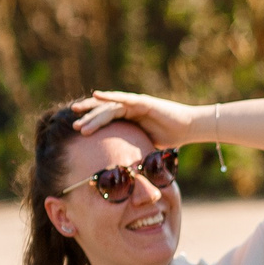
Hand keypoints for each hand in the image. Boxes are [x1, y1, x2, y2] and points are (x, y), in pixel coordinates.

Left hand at [73, 93, 206, 147]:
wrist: (190, 128)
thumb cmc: (171, 138)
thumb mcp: (145, 146)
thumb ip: (133, 149)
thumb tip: (122, 168)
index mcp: (130, 119)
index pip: (106, 121)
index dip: (92, 124)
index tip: (78, 132)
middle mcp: (130, 109)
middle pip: (104, 112)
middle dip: (88, 119)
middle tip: (73, 126)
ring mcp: (136, 104)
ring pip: (110, 107)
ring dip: (93, 111)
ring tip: (77, 114)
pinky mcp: (143, 102)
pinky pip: (123, 99)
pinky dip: (109, 97)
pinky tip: (95, 96)